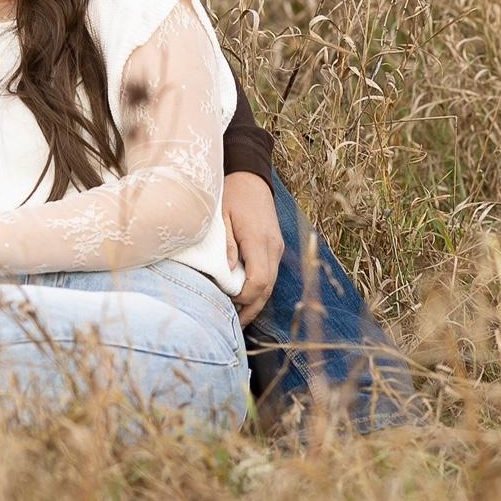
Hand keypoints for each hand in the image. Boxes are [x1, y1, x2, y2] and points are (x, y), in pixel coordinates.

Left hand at [223, 171, 283, 326]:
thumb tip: (228, 274)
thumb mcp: (221, 216)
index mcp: (258, 240)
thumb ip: (226, 245)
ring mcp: (278, 247)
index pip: (258, 281)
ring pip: (272, 284)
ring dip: (257, 301)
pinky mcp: (276, 246)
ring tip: (238, 317)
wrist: (251, 176)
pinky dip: (260, 288)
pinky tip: (247, 296)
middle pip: (267, 288)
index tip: (225, 300)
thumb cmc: (231, 194)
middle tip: (232, 324)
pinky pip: (271, 273)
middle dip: (251, 308)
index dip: (243, 297)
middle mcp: (273, 247)